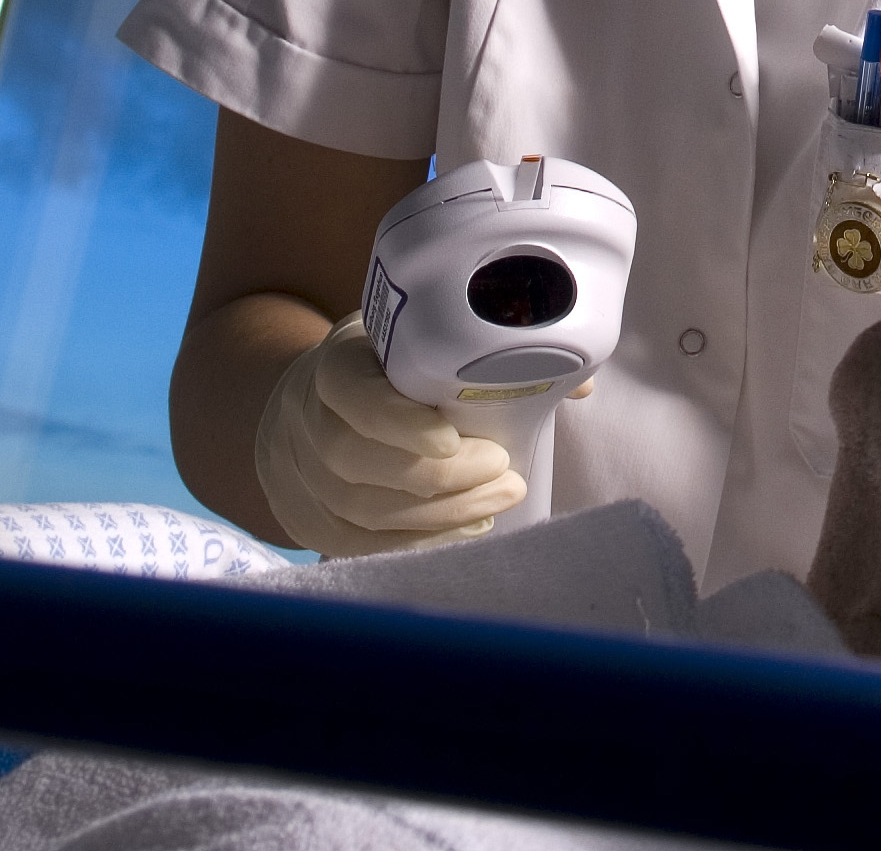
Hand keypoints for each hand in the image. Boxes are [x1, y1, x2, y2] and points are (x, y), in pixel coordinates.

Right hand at [252, 321, 522, 555]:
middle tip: (503, 471)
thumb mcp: (412, 338)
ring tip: (502, 498)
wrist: (307, 407)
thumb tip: (578, 383)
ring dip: (441, 514)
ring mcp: (303, 476)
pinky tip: (468, 527)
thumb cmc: (381, 367)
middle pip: (358, 461)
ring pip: (364, 510)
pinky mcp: (312, 521)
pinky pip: (362, 543)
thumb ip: (483, 352)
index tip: (452, 438)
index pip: (354, 396)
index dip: (399, 422)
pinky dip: (419, 541)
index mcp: (335, 366)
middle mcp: (308, 420)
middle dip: (439, 476)